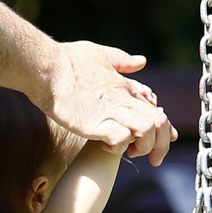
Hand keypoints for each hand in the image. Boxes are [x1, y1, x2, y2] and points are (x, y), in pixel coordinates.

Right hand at [34, 41, 176, 165]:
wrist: (47, 68)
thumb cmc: (67, 60)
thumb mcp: (99, 53)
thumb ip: (121, 60)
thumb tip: (141, 61)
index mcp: (126, 88)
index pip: (156, 110)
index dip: (164, 128)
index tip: (164, 141)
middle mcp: (124, 100)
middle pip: (160, 122)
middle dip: (162, 144)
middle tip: (154, 159)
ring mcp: (111, 111)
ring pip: (148, 130)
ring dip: (144, 147)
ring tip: (130, 152)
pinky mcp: (97, 123)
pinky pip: (122, 138)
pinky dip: (119, 147)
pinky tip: (107, 146)